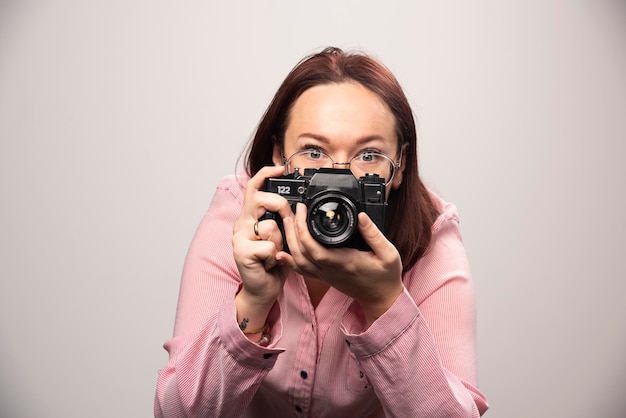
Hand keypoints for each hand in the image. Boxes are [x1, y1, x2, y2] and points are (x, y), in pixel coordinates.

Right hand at [232, 166, 293, 329]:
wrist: (263, 289)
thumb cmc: (273, 262)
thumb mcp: (281, 236)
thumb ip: (282, 220)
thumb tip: (295, 205)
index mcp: (251, 216)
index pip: (254, 187)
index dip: (266, 174)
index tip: (280, 168)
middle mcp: (242, 223)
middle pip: (261, 199)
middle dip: (280, 206)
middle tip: (285, 221)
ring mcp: (240, 237)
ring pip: (270, 226)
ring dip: (280, 242)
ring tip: (275, 253)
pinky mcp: (242, 252)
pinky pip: (269, 246)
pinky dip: (275, 257)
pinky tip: (270, 263)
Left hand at [280, 203, 403, 325]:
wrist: (382, 298)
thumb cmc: (386, 277)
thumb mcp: (388, 253)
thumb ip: (374, 234)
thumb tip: (361, 216)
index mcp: (345, 262)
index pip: (315, 248)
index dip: (303, 230)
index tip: (302, 210)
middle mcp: (330, 270)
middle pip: (301, 252)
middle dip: (292, 230)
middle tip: (291, 211)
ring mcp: (325, 275)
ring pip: (298, 261)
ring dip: (289, 241)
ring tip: (288, 222)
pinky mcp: (324, 277)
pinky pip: (302, 270)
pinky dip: (289, 260)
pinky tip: (282, 251)